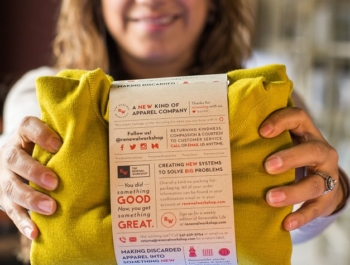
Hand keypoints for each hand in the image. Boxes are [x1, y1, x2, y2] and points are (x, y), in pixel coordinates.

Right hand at [0, 116, 61, 238]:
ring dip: (31, 199)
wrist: (14, 164)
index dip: (41, 135)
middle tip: (54, 182)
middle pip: (15, 159)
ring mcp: (4, 176)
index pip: (27, 127)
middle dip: (35, 171)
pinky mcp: (4, 198)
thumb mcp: (51, 139)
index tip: (58, 145)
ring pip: (11, 187)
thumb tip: (108, 139)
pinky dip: (23, 222)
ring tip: (50, 208)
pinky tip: (35, 232)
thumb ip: (68, 139)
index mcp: (23, 135)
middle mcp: (10, 154)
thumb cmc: (45, 150)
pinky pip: (11, 211)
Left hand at [259, 107, 343, 230]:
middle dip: (290, 158)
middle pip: (312, 150)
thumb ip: (263, 141)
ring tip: (270, 198)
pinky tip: (286, 223)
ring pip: (315, 183)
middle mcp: (320, 151)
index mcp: (306, 133)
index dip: (282, 121)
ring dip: (293, 192)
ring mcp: (326, 175)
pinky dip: (301, 216)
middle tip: (267, 166)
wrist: (320, 178)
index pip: (298, 117)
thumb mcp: (283, 143)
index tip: (262, 131)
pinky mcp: (326, 197)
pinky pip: (316, 208)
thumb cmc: (290, 156)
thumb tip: (225, 141)